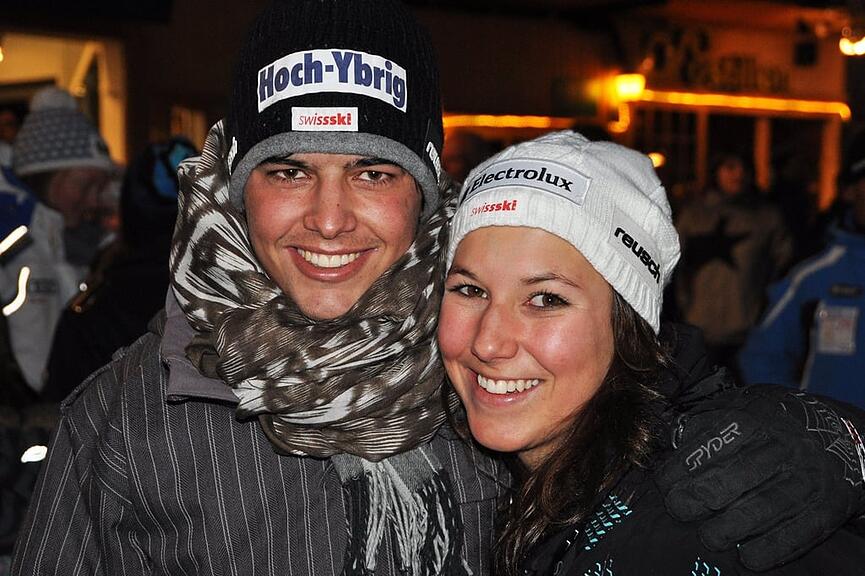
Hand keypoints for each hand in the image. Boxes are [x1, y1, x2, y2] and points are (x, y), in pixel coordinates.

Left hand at [655, 385, 864, 570]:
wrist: (838, 434)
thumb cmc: (769, 424)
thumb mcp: (739, 407)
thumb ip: (704, 423)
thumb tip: (672, 443)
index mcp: (755, 418)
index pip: (712, 442)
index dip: (682, 466)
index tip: (663, 484)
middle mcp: (782, 446)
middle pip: (737, 475)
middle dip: (700, 496)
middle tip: (678, 509)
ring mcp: (807, 477)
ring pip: (765, 506)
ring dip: (731, 527)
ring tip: (709, 537)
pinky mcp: (827, 506)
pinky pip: (799, 532)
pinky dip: (771, 549)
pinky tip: (747, 556)